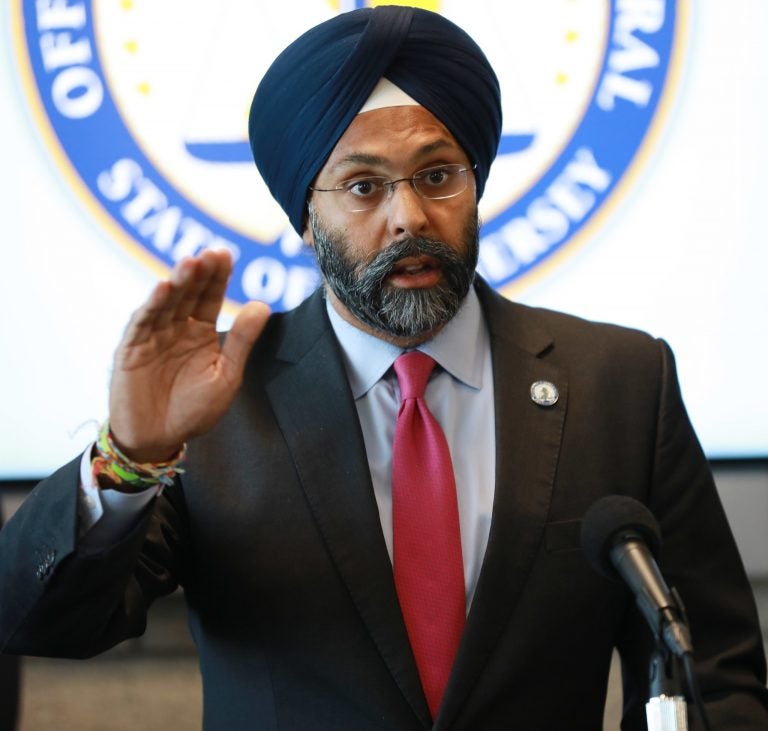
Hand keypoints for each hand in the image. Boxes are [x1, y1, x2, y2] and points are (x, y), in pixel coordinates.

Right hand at [108, 249, 269, 462]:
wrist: (160, 439)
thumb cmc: (195, 410)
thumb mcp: (226, 376)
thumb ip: (241, 341)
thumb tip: (263, 305)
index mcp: (201, 332)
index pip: (210, 297)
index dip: (217, 277)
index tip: (226, 254)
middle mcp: (176, 328)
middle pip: (188, 293)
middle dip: (199, 273)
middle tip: (211, 253)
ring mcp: (153, 335)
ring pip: (166, 303)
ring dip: (177, 282)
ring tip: (189, 263)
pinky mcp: (131, 349)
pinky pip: (142, 324)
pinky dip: (151, 306)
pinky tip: (162, 289)